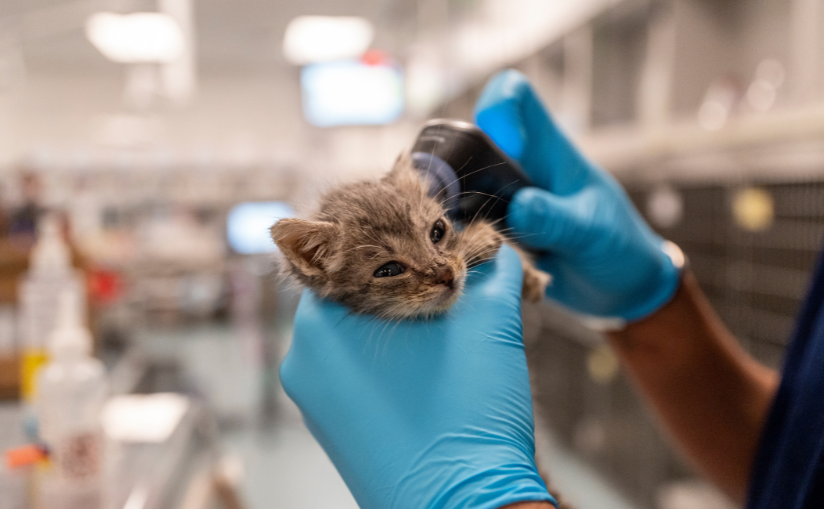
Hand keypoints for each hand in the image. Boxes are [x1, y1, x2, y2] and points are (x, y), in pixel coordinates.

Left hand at [280, 245, 555, 508]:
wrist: (466, 508)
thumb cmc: (468, 413)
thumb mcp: (490, 322)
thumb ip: (492, 270)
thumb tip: (494, 252)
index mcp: (320, 324)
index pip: (354, 256)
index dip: (401, 243)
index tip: (436, 245)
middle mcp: (303, 360)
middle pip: (358, 298)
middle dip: (406, 289)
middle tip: (451, 292)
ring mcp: (315, 401)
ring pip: (359, 339)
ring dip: (401, 329)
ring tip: (447, 338)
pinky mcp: (336, 431)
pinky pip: (360, 376)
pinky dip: (393, 366)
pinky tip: (433, 375)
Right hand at [474, 70, 679, 320]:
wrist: (618, 289)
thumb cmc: (618, 246)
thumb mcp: (593, 233)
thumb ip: (558, 220)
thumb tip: (519, 208)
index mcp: (548, 151)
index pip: (514, 96)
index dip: (500, 106)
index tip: (506, 145)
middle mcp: (517, 170)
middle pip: (468, 144)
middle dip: (455, 168)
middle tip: (459, 204)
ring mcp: (500, 202)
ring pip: (456, 188)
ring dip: (451, 210)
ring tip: (465, 241)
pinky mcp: (491, 235)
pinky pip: (460, 228)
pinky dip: (457, 242)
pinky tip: (470, 262)